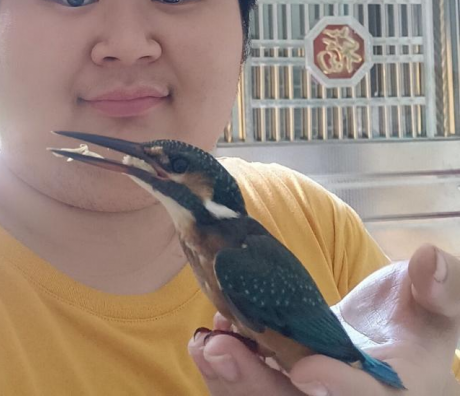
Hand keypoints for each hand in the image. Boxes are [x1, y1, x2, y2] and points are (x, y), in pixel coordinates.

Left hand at [188, 244, 459, 394]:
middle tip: (219, 349)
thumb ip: (442, 285)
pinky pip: (254, 383)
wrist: (388, 334)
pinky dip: (229, 365)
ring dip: (231, 377)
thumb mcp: (438, 301)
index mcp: (399, 393)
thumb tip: (427, 259)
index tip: (306, 367)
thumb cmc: (418, 314)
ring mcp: (311, 394)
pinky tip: (213, 332)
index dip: (339, 388)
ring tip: (205, 342)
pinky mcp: (284, 383)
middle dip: (256, 386)